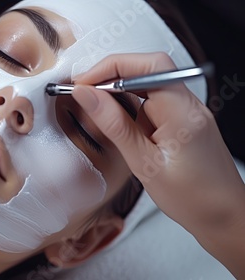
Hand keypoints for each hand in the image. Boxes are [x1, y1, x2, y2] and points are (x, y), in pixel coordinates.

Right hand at [71, 52, 244, 276]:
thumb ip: (114, 126)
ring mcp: (187, 111)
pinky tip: (120, 126)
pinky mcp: (182, 120)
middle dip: (111, 77)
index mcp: (183, 113)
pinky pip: (153, 102)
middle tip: (84, 95)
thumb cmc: (193, 199)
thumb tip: (87, 96)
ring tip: (98, 114)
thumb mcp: (144, 164)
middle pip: (146, 69)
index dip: (110, 67)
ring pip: (147, 85)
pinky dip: (131, 108)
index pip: (146, 66)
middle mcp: (189, 105)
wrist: (225, 217)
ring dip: (119, 94)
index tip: (83, 84)